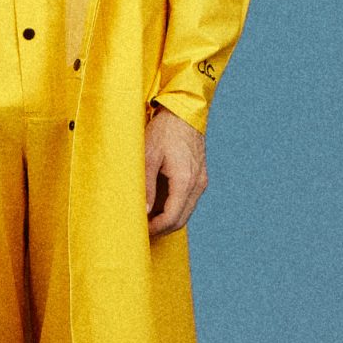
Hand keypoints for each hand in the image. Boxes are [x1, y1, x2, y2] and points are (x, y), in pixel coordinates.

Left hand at [144, 104, 207, 237]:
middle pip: (181, 219)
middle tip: (143, 229)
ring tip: (148, 217)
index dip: (156, 229)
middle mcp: (197, 184)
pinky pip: (189, 200)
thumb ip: (147, 187)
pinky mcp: (200, 176)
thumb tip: (145, 212)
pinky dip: (175, 207)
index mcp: (184, 181)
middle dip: (162, 228)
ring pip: (186, 212)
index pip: (172, 218)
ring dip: (169, 219)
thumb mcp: (148, 157)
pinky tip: (159, 203)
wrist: (183, 112)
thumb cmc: (163, 131)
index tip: (141, 231)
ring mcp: (201, 180)